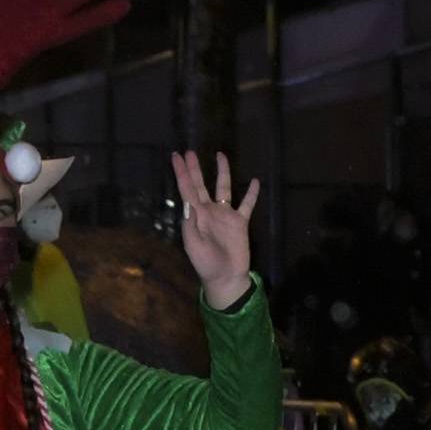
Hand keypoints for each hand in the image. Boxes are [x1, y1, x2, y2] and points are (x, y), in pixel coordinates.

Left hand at [170, 148, 263, 309]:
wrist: (226, 278)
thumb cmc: (206, 264)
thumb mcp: (193, 246)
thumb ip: (190, 224)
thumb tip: (188, 202)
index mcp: (195, 215)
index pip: (186, 189)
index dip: (181, 172)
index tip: (176, 156)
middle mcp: (209, 211)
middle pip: (200, 184)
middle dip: (195, 168)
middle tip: (189, 151)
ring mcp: (225, 215)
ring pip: (223, 188)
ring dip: (222, 172)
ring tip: (221, 155)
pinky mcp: (240, 222)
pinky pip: (247, 204)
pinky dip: (251, 193)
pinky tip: (254, 181)